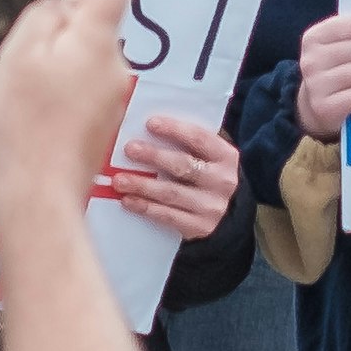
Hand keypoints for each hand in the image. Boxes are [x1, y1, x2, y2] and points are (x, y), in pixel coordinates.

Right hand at [0, 0, 141, 201]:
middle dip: (43, 29)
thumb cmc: (23, 124)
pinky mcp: (95, 127)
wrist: (38, 201)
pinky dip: (38, 96)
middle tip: (4, 55)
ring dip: (33, 67)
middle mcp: (113, 67)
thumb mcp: (17, 55)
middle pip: (85, 24)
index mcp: (98, 41)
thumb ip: (41, 18)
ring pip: (69, 62)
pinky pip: (66, 94)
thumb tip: (60, 7)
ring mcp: (108, 100)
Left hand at [102, 109, 239, 241]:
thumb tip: (149, 130)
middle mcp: (222, 181)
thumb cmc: (212, 177)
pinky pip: (168, 216)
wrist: (232, 216)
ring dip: (142, 185)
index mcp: (226, 157)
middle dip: (154, 156)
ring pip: (171, 193)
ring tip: (119, 180)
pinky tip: (128, 200)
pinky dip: (146, 207)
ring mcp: (211, 207)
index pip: (199, 138)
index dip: (174, 129)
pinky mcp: (199, 227)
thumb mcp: (212, 158)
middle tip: (129, 148)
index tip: (150, 123)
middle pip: (183, 165)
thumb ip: (190, 144)